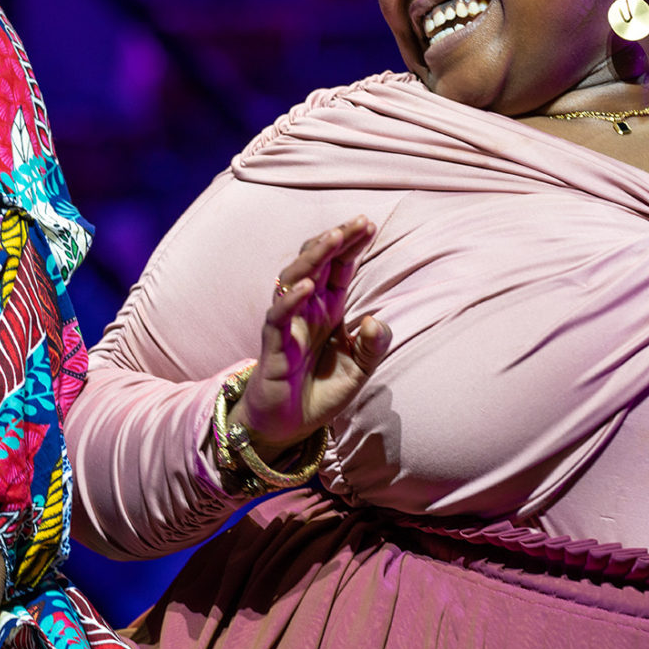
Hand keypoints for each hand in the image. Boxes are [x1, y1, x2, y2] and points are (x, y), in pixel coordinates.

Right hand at [236, 217, 390, 457]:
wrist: (289, 425)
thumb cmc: (321, 390)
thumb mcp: (359, 369)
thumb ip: (373, 346)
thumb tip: (374, 319)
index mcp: (328, 309)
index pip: (339, 267)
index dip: (351, 245)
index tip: (368, 223)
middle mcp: (307, 310)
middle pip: (316, 263)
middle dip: (335, 240)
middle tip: (357, 222)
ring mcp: (288, 324)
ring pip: (294, 279)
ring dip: (313, 257)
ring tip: (333, 239)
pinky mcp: (274, 346)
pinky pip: (278, 317)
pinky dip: (291, 301)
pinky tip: (308, 288)